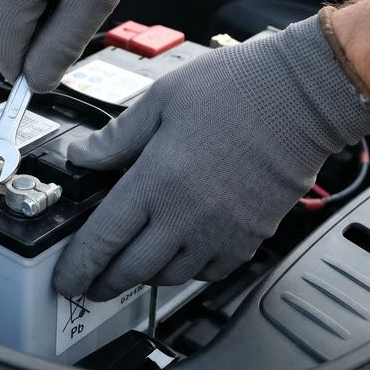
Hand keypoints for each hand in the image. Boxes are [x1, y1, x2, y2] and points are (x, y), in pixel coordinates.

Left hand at [53, 16, 369, 300]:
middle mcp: (188, 216)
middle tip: (90, 282)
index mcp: (157, 180)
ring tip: (132, 265)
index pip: (103, 240)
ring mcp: (222, 232)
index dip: (78, 267)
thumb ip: (117, 136)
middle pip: (133, 270)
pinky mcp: (251, 237)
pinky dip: (188, 270)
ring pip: (170, 277)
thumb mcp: (162, 99)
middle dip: (105, 282)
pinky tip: (179, 253)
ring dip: (145, 276)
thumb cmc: (238, 88)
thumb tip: (84, 157)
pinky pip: (210, 272)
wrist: (304, 95)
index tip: (65, 279)